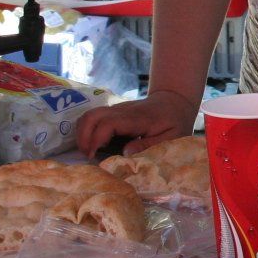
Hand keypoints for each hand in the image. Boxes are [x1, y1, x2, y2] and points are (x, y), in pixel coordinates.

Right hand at [76, 89, 199, 157]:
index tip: (93, 156)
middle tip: (88, 156)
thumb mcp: (172, 137)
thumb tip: (125, 153)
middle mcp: (122, 111)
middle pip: (92, 116)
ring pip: (89, 115)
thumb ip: (149, 145)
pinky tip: (94, 145)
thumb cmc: (175, 122)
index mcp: (137, 118)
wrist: (174, 101)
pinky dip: (87, 131)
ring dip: (82, 134)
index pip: (108, 123)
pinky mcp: (113, 113)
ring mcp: (116, 110)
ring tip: (89, 152)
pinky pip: (93, 118)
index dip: (96, 139)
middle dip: (83, 137)